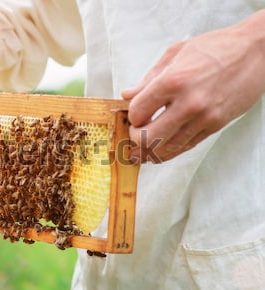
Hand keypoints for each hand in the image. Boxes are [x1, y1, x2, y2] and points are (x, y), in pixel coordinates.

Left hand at [122, 14, 264, 162]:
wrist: (256, 52)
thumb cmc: (215, 48)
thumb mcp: (175, 53)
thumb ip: (148, 78)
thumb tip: (127, 95)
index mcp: (173, 81)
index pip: (138, 112)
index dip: (131, 116)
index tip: (134, 114)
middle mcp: (188, 103)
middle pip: (149, 137)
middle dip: (136, 138)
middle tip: (135, 132)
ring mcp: (204, 118)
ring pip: (167, 148)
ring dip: (151, 150)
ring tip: (143, 147)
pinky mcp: (215, 126)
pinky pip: (186, 146)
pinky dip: (170, 151)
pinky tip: (160, 151)